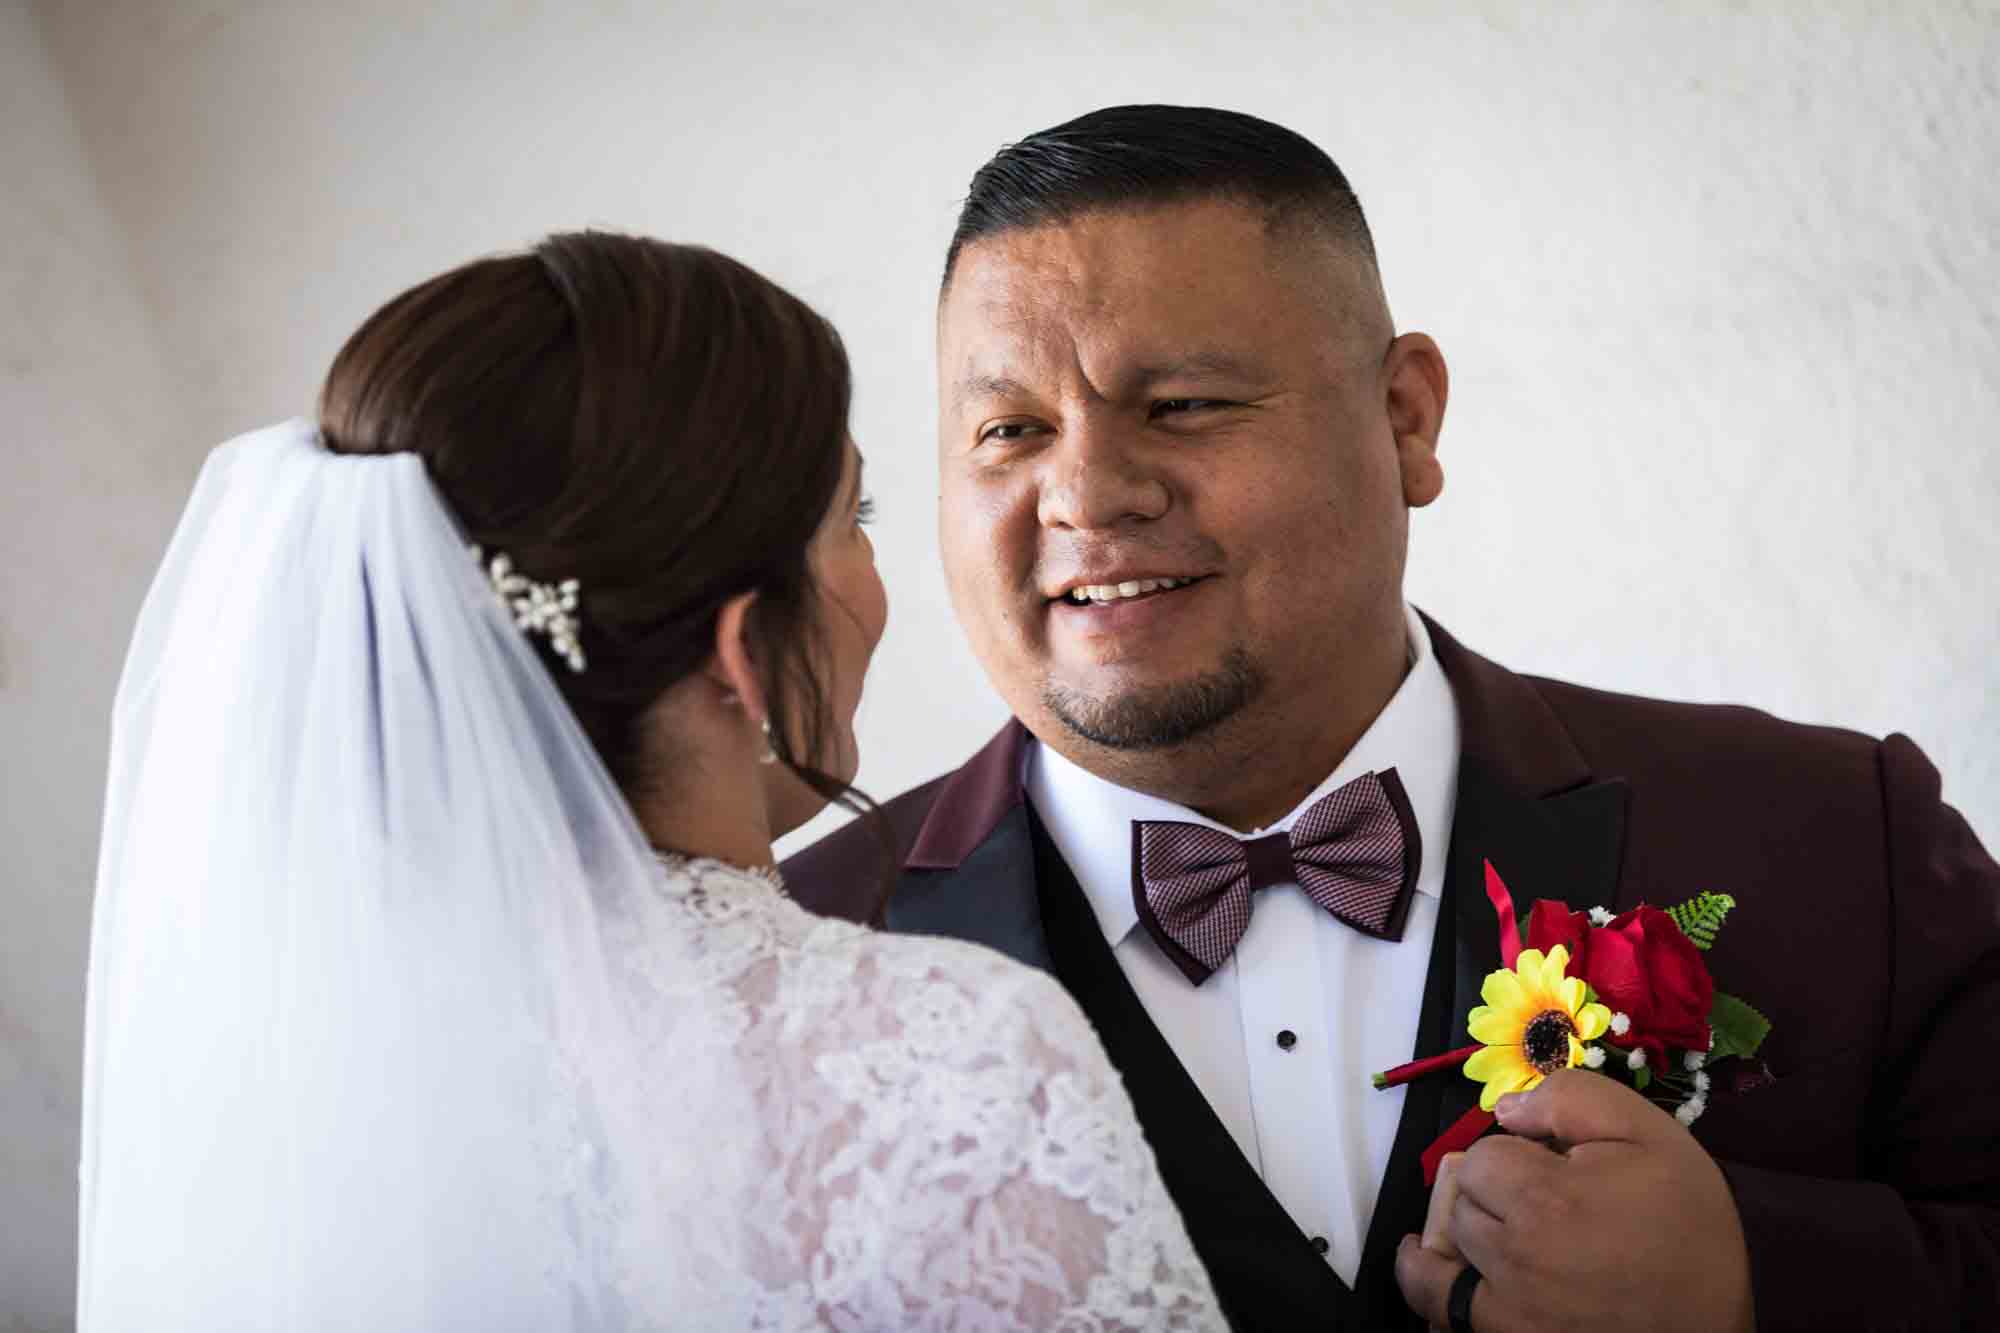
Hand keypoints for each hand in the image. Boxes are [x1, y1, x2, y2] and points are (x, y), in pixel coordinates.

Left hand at [1395, 1069, 1754, 1331]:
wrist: (1716, 1321)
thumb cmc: (1689, 1227)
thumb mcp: (1649, 1134)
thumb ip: (1572, 1100)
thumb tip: (1506, 1110)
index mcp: (1546, 1200)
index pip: (1485, 1157)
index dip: (1517, 1156)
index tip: (1557, 1170)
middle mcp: (1515, 1259)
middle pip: (1464, 1202)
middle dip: (1495, 1192)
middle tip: (1547, 1204)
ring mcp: (1508, 1310)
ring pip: (1447, 1252)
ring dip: (1469, 1234)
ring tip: (1504, 1231)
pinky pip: (1442, 1309)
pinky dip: (1432, 1283)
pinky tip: (1430, 1262)